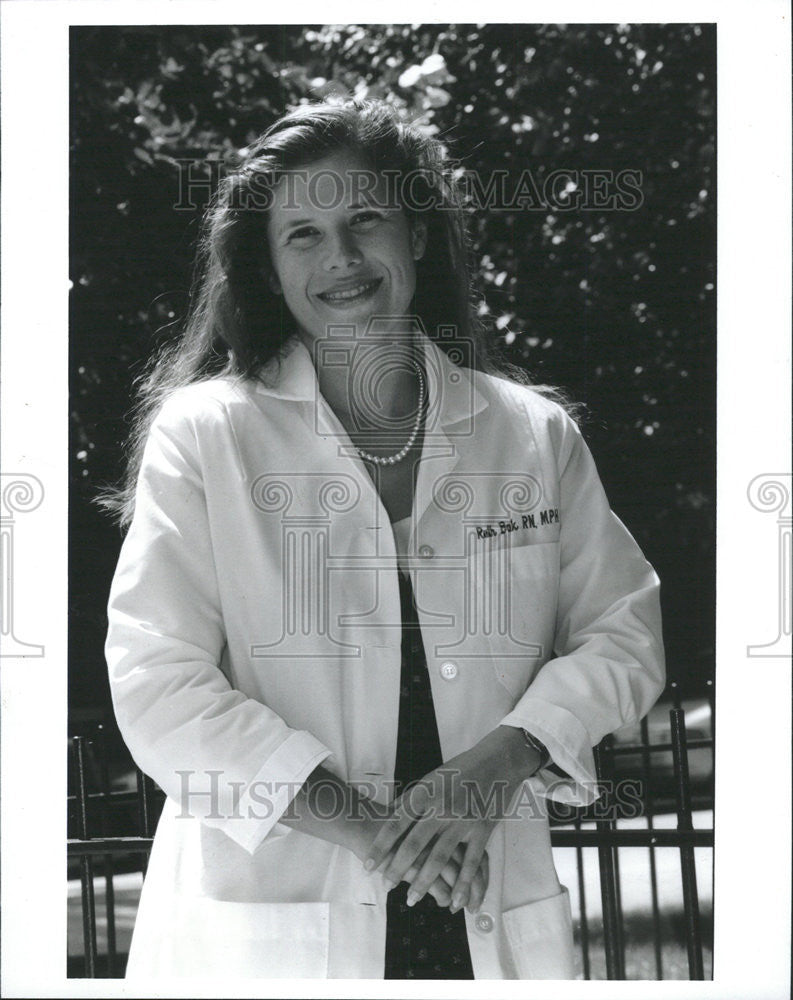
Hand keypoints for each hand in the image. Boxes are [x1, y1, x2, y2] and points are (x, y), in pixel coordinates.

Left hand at [364, 727, 535, 911]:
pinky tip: (452, 901)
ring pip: (439, 857)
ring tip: (411, 899)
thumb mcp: (433, 777)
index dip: (381, 846)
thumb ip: (414, 798)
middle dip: (398, 868)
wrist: (498, 761)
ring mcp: (462, 820)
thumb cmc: (462, 768)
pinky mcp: (482, 831)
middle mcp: (441, 807)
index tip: (368, 865)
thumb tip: (391, 815)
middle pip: (415, 844)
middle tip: (386, 885)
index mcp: (426, 792)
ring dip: (425, 881)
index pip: (397, 823)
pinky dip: (462, 885)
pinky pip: (470, 863)